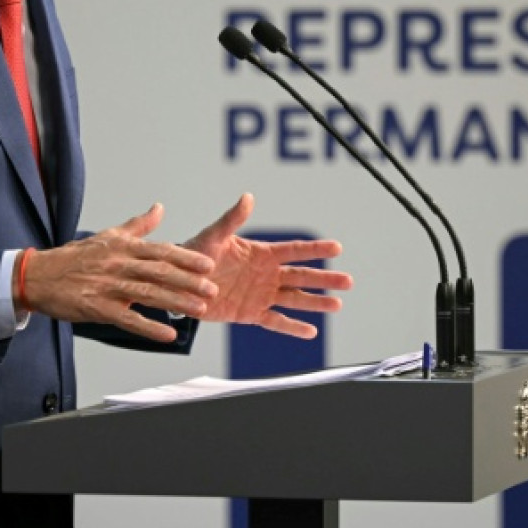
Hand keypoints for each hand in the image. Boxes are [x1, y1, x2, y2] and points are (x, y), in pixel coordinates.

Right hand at [20, 204, 218, 341]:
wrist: (38, 276)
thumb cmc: (76, 256)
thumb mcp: (108, 235)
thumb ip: (138, 225)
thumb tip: (159, 208)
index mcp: (123, 247)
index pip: (161, 251)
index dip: (186, 259)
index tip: (208, 265)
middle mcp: (119, 264)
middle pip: (160, 272)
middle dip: (189, 281)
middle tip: (212, 290)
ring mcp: (108, 287)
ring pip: (148, 294)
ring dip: (176, 303)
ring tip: (199, 310)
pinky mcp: (97, 308)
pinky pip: (128, 319)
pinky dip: (149, 327)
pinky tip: (168, 334)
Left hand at [184, 193, 353, 338]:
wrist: (178, 283)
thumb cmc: (195, 254)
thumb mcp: (214, 236)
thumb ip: (232, 219)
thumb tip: (248, 197)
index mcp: (261, 254)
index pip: (294, 250)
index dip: (316, 249)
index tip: (337, 247)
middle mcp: (266, 274)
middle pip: (302, 276)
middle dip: (325, 279)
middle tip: (348, 281)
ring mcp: (260, 295)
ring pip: (295, 299)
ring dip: (316, 302)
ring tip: (337, 305)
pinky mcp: (250, 314)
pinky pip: (275, 321)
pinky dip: (292, 327)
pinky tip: (310, 331)